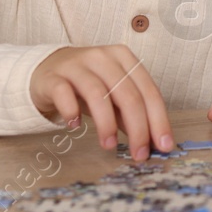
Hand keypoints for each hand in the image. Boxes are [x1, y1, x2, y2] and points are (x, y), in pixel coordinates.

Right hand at [30, 45, 174, 157]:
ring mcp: (76, 65)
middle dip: (137, 128)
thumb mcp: (113, 96)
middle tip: (139, 154)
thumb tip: (153, 142)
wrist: (48, 70)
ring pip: (97, 93)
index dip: (158, 120)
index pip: (148, 90)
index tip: (164, 146)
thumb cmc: (88, 85)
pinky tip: (75, 126)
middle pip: (126, 93)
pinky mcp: (53, 77)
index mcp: (124, 58)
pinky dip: (71, 111)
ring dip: (107, 123)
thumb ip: (132, 114)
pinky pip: (63, 93)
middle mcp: (102, 57)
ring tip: (110, 145)